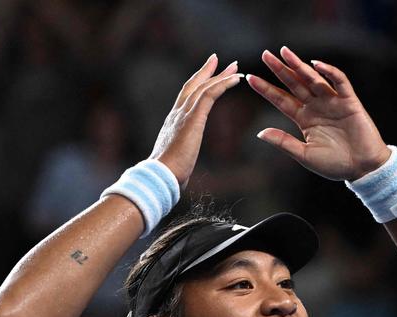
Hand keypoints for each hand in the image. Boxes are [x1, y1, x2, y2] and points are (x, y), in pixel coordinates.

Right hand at [150, 54, 243, 186]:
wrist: (159, 175)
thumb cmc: (166, 175)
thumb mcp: (174, 163)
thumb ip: (178, 161)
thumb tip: (180, 172)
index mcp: (172, 123)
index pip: (185, 98)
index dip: (195, 85)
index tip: (205, 75)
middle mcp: (176, 114)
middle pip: (193, 86)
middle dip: (206, 72)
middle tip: (218, 60)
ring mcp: (184, 114)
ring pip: (204, 87)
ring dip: (220, 76)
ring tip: (235, 68)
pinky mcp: (193, 118)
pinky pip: (210, 94)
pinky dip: (223, 84)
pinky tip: (236, 79)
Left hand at [247, 46, 389, 180]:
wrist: (362, 168)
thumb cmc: (334, 164)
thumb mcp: (304, 155)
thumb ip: (283, 141)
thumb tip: (260, 133)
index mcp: (304, 119)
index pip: (281, 100)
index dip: (266, 89)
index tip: (250, 78)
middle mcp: (316, 107)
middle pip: (294, 84)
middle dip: (280, 69)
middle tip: (265, 54)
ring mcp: (332, 102)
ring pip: (313, 79)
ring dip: (300, 66)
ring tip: (285, 53)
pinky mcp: (349, 101)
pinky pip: (339, 82)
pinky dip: (329, 72)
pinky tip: (316, 65)